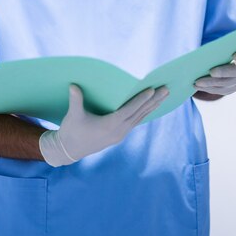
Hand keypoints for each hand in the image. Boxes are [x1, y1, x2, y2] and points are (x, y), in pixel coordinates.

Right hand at [39, 83, 168, 166]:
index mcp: (110, 125)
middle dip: (153, 101)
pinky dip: (144, 113)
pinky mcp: (119, 136)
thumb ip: (76, 100)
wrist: (69, 150)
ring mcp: (120, 134)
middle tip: (166, 89)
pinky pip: (135, 122)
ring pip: (140, 118)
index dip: (140, 100)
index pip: (129, 110)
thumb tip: (73, 85)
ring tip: (164, 96)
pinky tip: (151, 107)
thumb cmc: (71, 131)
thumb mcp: (74, 115)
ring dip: (152, 107)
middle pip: (139, 113)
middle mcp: (118, 131)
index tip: (152, 90)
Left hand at [194, 46, 235, 97]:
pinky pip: (223, 90)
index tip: (235, 55)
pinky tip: (200, 87)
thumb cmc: (229, 51)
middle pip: (230, 76)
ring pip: (225, 86)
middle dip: (213, 79)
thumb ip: (223, 49)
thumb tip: (206, 54)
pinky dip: (211, 89)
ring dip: (209, 86)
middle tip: (199, 80)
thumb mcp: (229, 47)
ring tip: (196, 84)